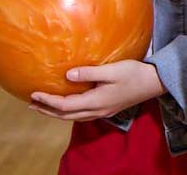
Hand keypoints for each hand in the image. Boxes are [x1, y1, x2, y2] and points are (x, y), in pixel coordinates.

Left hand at [28, 60, 164, 121]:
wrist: (155, 83)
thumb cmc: (134, 73)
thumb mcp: (112, 70)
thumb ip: (89, 73)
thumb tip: (67, 76)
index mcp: (96, 101)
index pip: (65, 105)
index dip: (48, 101)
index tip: (34, 94)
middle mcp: (97, 110)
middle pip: (66, 115)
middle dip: (48, 110)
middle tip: (31, 104)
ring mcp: (103, 111)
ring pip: (73, 117)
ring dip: (57, 113)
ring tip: (44, 107)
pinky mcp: (108, 109)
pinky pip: (82, 115)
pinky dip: (69, 112)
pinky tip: (68, 106)